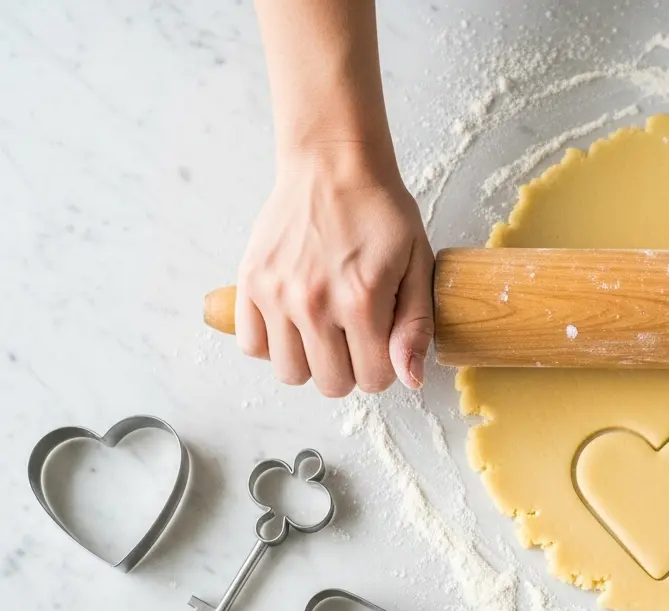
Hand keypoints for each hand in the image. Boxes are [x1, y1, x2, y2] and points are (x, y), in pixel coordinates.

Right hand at [235, 144, 433, 395]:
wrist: (333, 165)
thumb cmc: (380, 211)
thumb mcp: (417, 264)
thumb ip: (415, 325)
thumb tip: (409, 378)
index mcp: (362, 301)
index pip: (372, 379)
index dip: (383, 366)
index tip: (382, 342)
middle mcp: (314, 303)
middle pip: (331, 383)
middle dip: (349, 369)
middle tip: (354, 336)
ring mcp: (276, 294)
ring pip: (290, 373)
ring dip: (310, 362)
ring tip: (323, 331)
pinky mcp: (249, 282)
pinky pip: (252, 345)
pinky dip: (272, 345)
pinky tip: (292, 324)